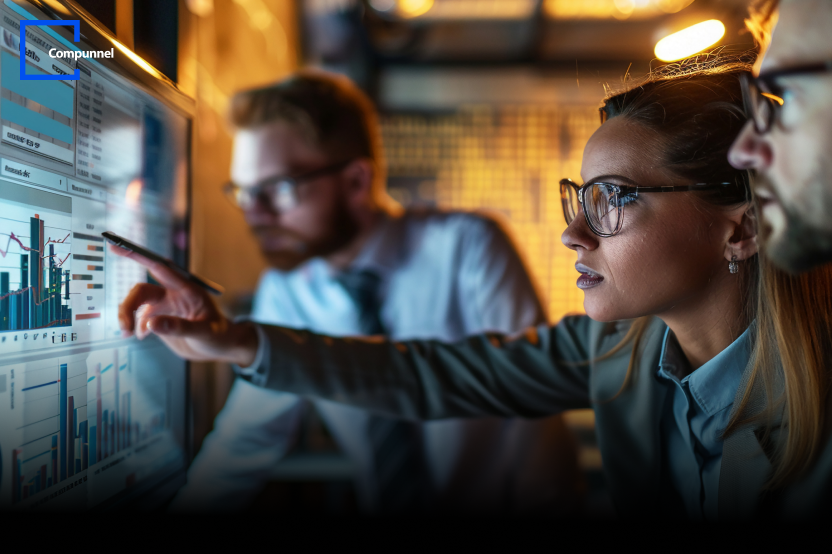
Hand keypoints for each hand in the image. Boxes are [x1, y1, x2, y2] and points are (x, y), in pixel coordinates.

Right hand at [111, 245, 258, 365]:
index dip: (138, 255)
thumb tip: (150, 324)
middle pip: (142, 290)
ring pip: (137, 304)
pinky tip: (141, 337)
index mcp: (186, 289)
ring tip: (128, 334)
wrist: (220, 346)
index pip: (159, 267)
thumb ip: (179, 327)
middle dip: (128, 305)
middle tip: (125, 326)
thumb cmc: (218, 335)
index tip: (117, 244)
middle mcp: (173, 294)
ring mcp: (165, 306)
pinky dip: (134, 327)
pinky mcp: (160, 318)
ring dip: (128, 317)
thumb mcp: (204, 332)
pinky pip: (140, 318)